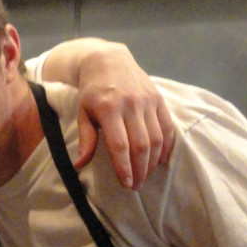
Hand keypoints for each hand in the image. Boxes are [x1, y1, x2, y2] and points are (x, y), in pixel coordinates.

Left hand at [74, 46, 175, 189]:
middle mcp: (131, 104)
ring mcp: (147, 101)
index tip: (126, 184)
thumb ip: (86, 139)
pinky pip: (167, 126)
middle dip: (140, 169)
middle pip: (141, 144)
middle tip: (136, 186)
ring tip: (145, 176)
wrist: (108, 61)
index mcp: (109, 108)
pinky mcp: (158, 99)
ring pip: (156, 138)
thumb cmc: (92, 91)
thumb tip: (79, 165)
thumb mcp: (83, 112)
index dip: (124, 166)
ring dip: (152, 161)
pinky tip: (161, 160)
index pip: (120, 144)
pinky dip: (167, 145)